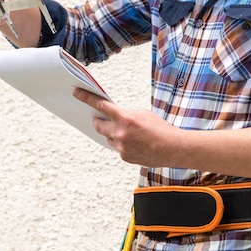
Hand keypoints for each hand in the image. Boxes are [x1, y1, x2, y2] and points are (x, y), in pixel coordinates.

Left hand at [73, 88, 250, 178]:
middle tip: (100, 118)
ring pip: (108, 138)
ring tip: (130, 134)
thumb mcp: (143, 114)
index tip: (75, 93)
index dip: (86, 98)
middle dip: (98, 121)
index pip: (100, 105)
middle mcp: (120, 133)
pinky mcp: (124, 157)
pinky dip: (123, 144)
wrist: (174, 148)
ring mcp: (121, 147)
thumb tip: (113, 116)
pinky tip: (136, 144)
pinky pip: (118, 148)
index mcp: (125, 118)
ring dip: (113, 134)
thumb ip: (126, 114)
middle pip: (98, 125)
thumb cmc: (161, 128)